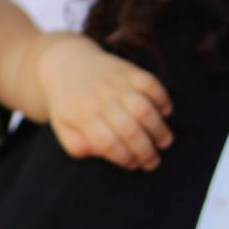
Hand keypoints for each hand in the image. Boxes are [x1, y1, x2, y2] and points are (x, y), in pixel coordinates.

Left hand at [34, 34, 173, 170]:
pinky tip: (165, 112)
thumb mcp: (62, 127)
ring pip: (144, 109)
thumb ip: (77, 146)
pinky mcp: (130, 71)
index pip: (107, 143)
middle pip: (129, 129)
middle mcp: (101, 100)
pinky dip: (162, 99)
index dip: (123, 158)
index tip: (133, 165)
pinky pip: (152, 85)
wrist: (66, 63)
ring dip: (158, 128)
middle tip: (153, 162)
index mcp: (82, 117)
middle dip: (145, 150)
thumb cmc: (67, 102)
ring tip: (164, 142)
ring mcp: (117, 84)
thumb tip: (102, 154)